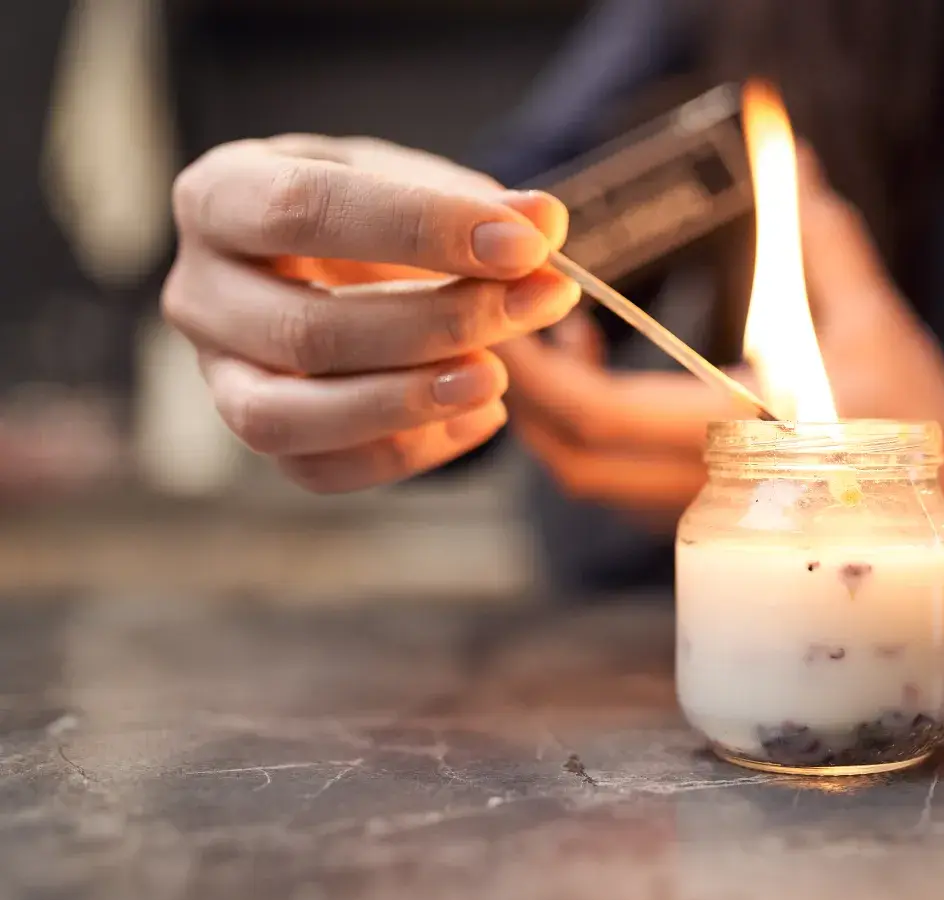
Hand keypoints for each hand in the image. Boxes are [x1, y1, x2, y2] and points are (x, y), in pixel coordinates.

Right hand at [162, 135, 580, 492]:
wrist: (334, 262)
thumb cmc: (368, 213)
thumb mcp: (416, 183)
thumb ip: (478, 203)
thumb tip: (544, 223)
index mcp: (220, 196)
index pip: (304, 209)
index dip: (420, 227)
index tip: (522, 243)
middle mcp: (197, 291)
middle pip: (304, 329)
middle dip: (438, 323)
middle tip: (539, 303)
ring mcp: (217, 376)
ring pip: (287, 418)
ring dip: (404, 405)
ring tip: (497, 378)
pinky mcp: (260, 436)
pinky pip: (320, 469)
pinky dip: (409, 451)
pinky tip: (481, 416)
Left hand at [499, 150, 943, 523]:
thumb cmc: (925, 423)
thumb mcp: (872, 322)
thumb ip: (824, 242)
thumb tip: (797, 162)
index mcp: (735, 441)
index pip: (597, 418)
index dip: (538, 370)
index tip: (513, 308)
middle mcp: (704, 490)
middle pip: (571, 463)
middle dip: (527, 397)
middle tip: (514, 321)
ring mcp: (705, 515)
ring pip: (592, 482)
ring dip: (557, 418)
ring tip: (563, 340)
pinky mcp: (714, 518)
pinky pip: (621, 488)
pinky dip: (593, 436)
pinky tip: (609, 375)